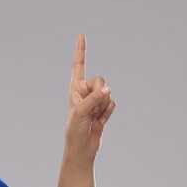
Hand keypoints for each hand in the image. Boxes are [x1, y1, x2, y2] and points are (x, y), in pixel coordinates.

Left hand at [64, 34, 115, 163]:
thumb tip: (108, 89)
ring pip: (108, 93)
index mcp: (74, 89)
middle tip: (91, 109)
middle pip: (100, 80)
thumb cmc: (75, 132)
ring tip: (93, 118)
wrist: (82, 150)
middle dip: (99, 93)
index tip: (81, 36)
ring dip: (103, 107)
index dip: (81, 51)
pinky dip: (108, 113)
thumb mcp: (81, 112)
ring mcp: (95, 101)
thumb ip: (94, 99)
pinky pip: (112, 103)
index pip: (78, 66)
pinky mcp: (103, 110)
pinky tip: (99, 122)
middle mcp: (85, 92)